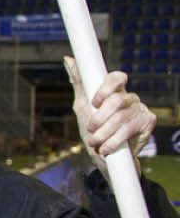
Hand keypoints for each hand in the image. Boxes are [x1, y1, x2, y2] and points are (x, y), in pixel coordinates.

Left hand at [65, 56, 154, 182]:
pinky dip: (113, 141)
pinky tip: (106, 148)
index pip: (116, 78)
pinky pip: (128, 130)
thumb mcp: (83, 107)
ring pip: (120, 117)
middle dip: (99, 118)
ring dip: (103, 133)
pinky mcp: (148, 122)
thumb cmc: (94, 129)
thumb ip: (79, 83)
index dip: (105, 88)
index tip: (94, 102)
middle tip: (91, 130)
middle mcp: (129, 97)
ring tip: (96, 142)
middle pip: (116, 100)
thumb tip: (68, 59)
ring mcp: (140, 109)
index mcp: (114, 91)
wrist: (105, 157)